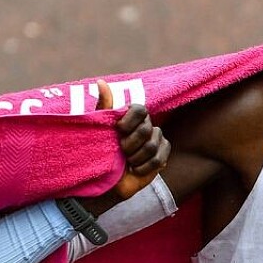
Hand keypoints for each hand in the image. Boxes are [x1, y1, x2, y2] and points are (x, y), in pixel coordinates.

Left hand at [81, 81, 170, 214]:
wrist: (106, 181)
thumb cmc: (101, 154)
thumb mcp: (100, 129)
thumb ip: (104, 106)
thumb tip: (101, 81)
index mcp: (131, 117)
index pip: (140, 109)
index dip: (130, 121)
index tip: (118, 131)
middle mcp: (146, 126)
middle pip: (146, 129)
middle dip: (129, 144)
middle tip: (120, 151)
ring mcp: (157, 140)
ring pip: (152, 146)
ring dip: (135, 158)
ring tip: (127, 163)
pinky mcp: (162, 156)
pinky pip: (158, 159)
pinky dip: (143, 168)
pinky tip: (135, 170)